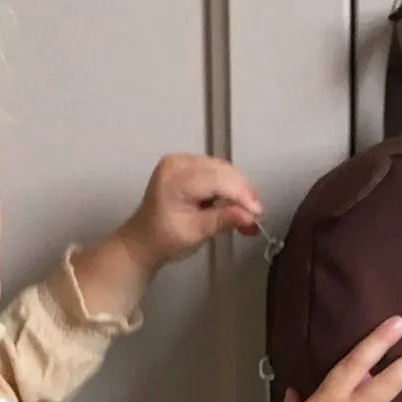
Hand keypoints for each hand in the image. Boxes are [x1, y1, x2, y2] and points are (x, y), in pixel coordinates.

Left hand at [117, 154, 262, 271]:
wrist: (143, 240)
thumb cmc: (164, 239)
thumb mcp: (195, 233)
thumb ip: (222, 220)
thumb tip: (250, 217)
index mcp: (175, 178)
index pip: (217, 179)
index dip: (241, 194)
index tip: (258, 213)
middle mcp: (178, 162)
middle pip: (223, 171)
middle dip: (243, 193)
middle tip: (256, 217)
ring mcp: (183, 161)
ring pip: (224, 170)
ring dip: (239, 191)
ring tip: (247, 215)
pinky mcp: (189, 166)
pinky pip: (217, 172)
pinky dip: (229, 188)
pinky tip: (235, 205)